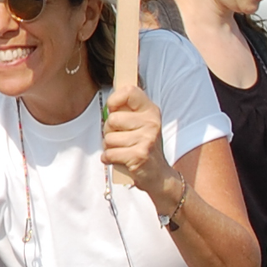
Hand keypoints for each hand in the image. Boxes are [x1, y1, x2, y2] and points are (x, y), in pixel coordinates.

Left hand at [101, 84, 173, 198]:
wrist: (158, 175)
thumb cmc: (142, 146)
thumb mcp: (139, 124)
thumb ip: (126, 111)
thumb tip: (108, 102)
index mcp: (150, 110)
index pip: (129, 91)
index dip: (114, 99)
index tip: (113, 110)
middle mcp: (151, 122)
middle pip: (112, 119)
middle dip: (109, 131)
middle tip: (122, 139)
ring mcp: (147, 139)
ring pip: (108, 138)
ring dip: (110, 147)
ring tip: (123, 150)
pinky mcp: (139, 155)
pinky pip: (109, 154)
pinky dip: (109, 159)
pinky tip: (120, 160)